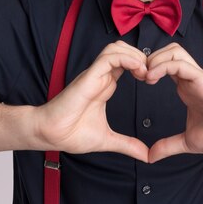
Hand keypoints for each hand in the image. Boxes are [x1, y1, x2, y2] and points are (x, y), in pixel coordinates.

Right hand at [33, 41, 149, 161]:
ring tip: (144, 71)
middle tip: (151, 74)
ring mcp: (94, 74)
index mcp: (105, 85)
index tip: (152, 80)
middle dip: (141, 56)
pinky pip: (108, 58)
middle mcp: (100, 76)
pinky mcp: (89, 76)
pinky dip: (126, 58)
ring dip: (134, 55)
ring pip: (116, 48)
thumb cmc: (71, 134)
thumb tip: (146, 155)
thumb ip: (127, 145)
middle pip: (123, 49)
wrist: (50, 134)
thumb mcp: (107, 139)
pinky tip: (137, 69)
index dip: (142, 66)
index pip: (126, 63)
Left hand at [145, 43, 202, 162]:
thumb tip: (150, 156)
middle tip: (138, 75)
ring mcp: (197, 77)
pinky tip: (152, 78)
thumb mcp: (187, 142)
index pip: (165, 65)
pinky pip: (180, 63)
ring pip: (174, 51)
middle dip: (149, 58)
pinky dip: (163, 66)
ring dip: (156, 59)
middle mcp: (190, 79)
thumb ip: (168, 146)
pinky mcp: (202, 79)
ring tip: (146, 76)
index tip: (137, 82)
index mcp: (186, 88)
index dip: (148, 68)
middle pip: (168, 51)